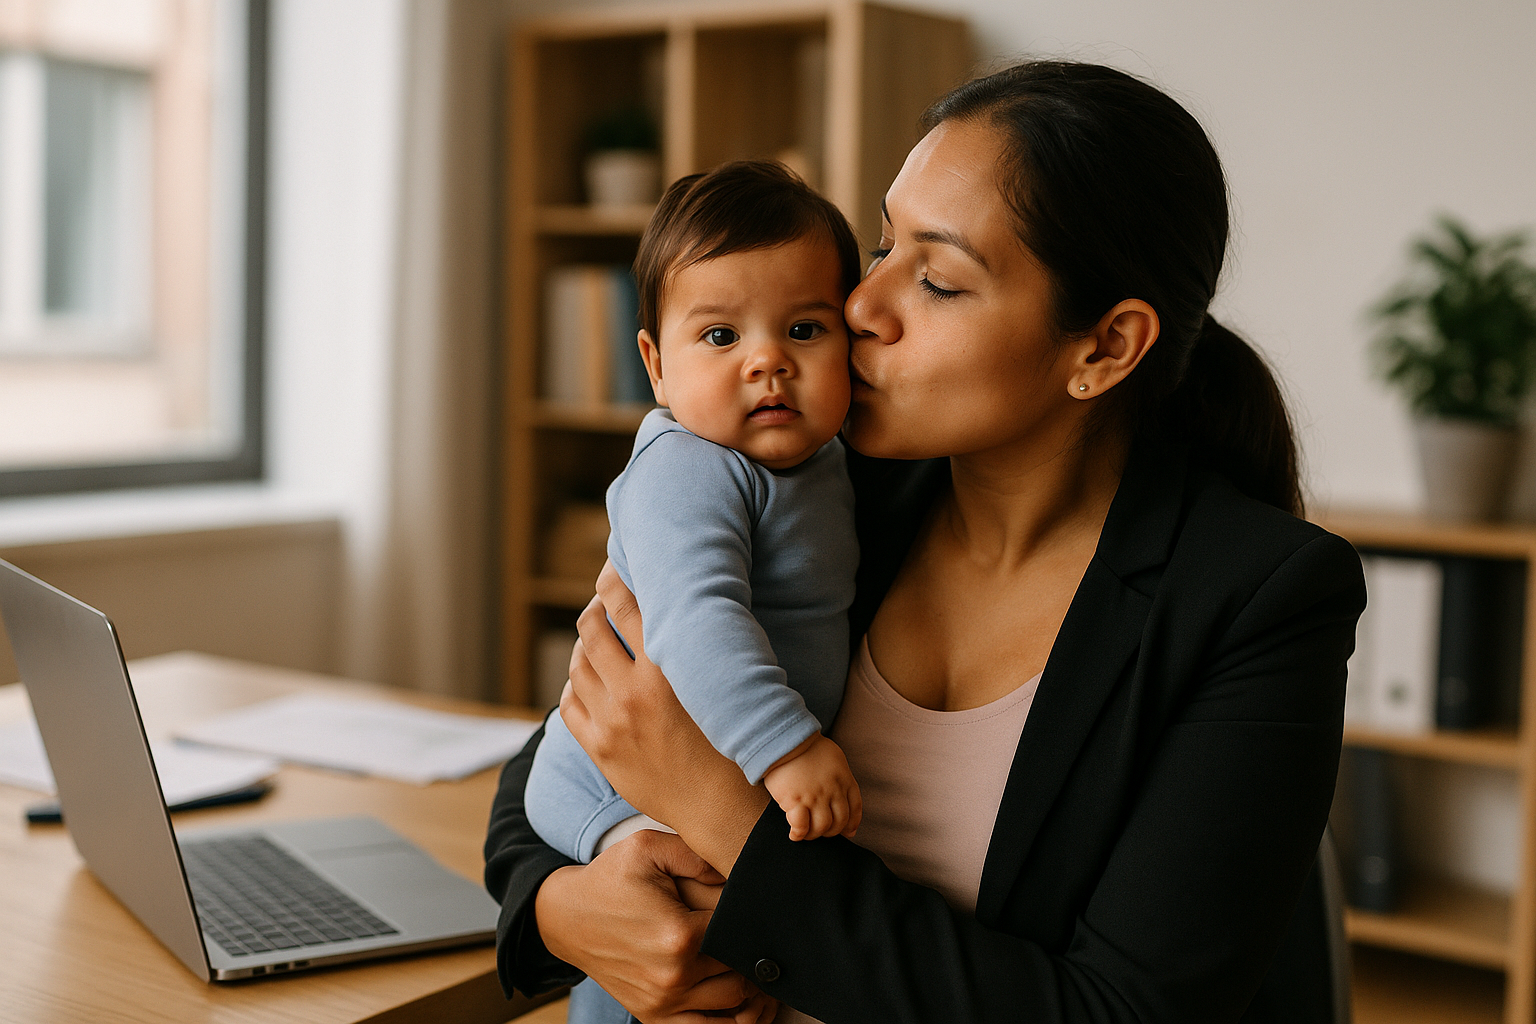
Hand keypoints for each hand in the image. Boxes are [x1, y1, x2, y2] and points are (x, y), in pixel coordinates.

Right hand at [535, 829, 777, 1023]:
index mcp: (678, 935)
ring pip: (734, 1001)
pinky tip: (724, 985)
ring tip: (737, 951)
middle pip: (743, 968)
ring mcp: (663, 1002)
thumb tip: (741, 869)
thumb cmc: (609, 878)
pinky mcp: (653, 1016)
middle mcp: (673, 976)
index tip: (746, 900)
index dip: (750, 913)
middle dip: (748, 945)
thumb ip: (698, 855)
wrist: (565, 917)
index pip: (741, 929)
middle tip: (746, 924)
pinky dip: (726, 1013)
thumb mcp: (648, 847)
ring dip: (743, 978)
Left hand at [563, 562, 768, 874]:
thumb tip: (680, 607)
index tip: (612, 570)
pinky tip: (587, 681)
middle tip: (602, 605)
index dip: (613, 580)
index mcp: (667, 669)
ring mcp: (612, 722)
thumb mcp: (719, 684)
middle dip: (594, 609)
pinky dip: (574, 686)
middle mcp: (633, 692)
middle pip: (592, 628)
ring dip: (584, 647)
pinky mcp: (600, 750)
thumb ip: (694, 647)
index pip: (626, 605)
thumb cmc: (732, 739)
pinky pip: (569, 704)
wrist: (721, 805)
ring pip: (578, 665)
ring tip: (595, 641)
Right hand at [762, 733, 862, 840]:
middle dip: (831, 832)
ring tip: (806, 833)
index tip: (847, 831)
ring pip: (821, 828)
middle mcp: (832, 790)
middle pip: (839, 822)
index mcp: (844, 779)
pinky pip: (801, 826)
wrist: (785, 738)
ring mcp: (814, 797)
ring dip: (814, 835)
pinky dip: (798, 834)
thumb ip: (840, 776)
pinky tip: (794, 834)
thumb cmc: (807, 746)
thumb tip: (840, 796)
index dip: (852, 823)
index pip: (855, 808)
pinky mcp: (794, 801)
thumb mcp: (834, 758)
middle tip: (821, 831)